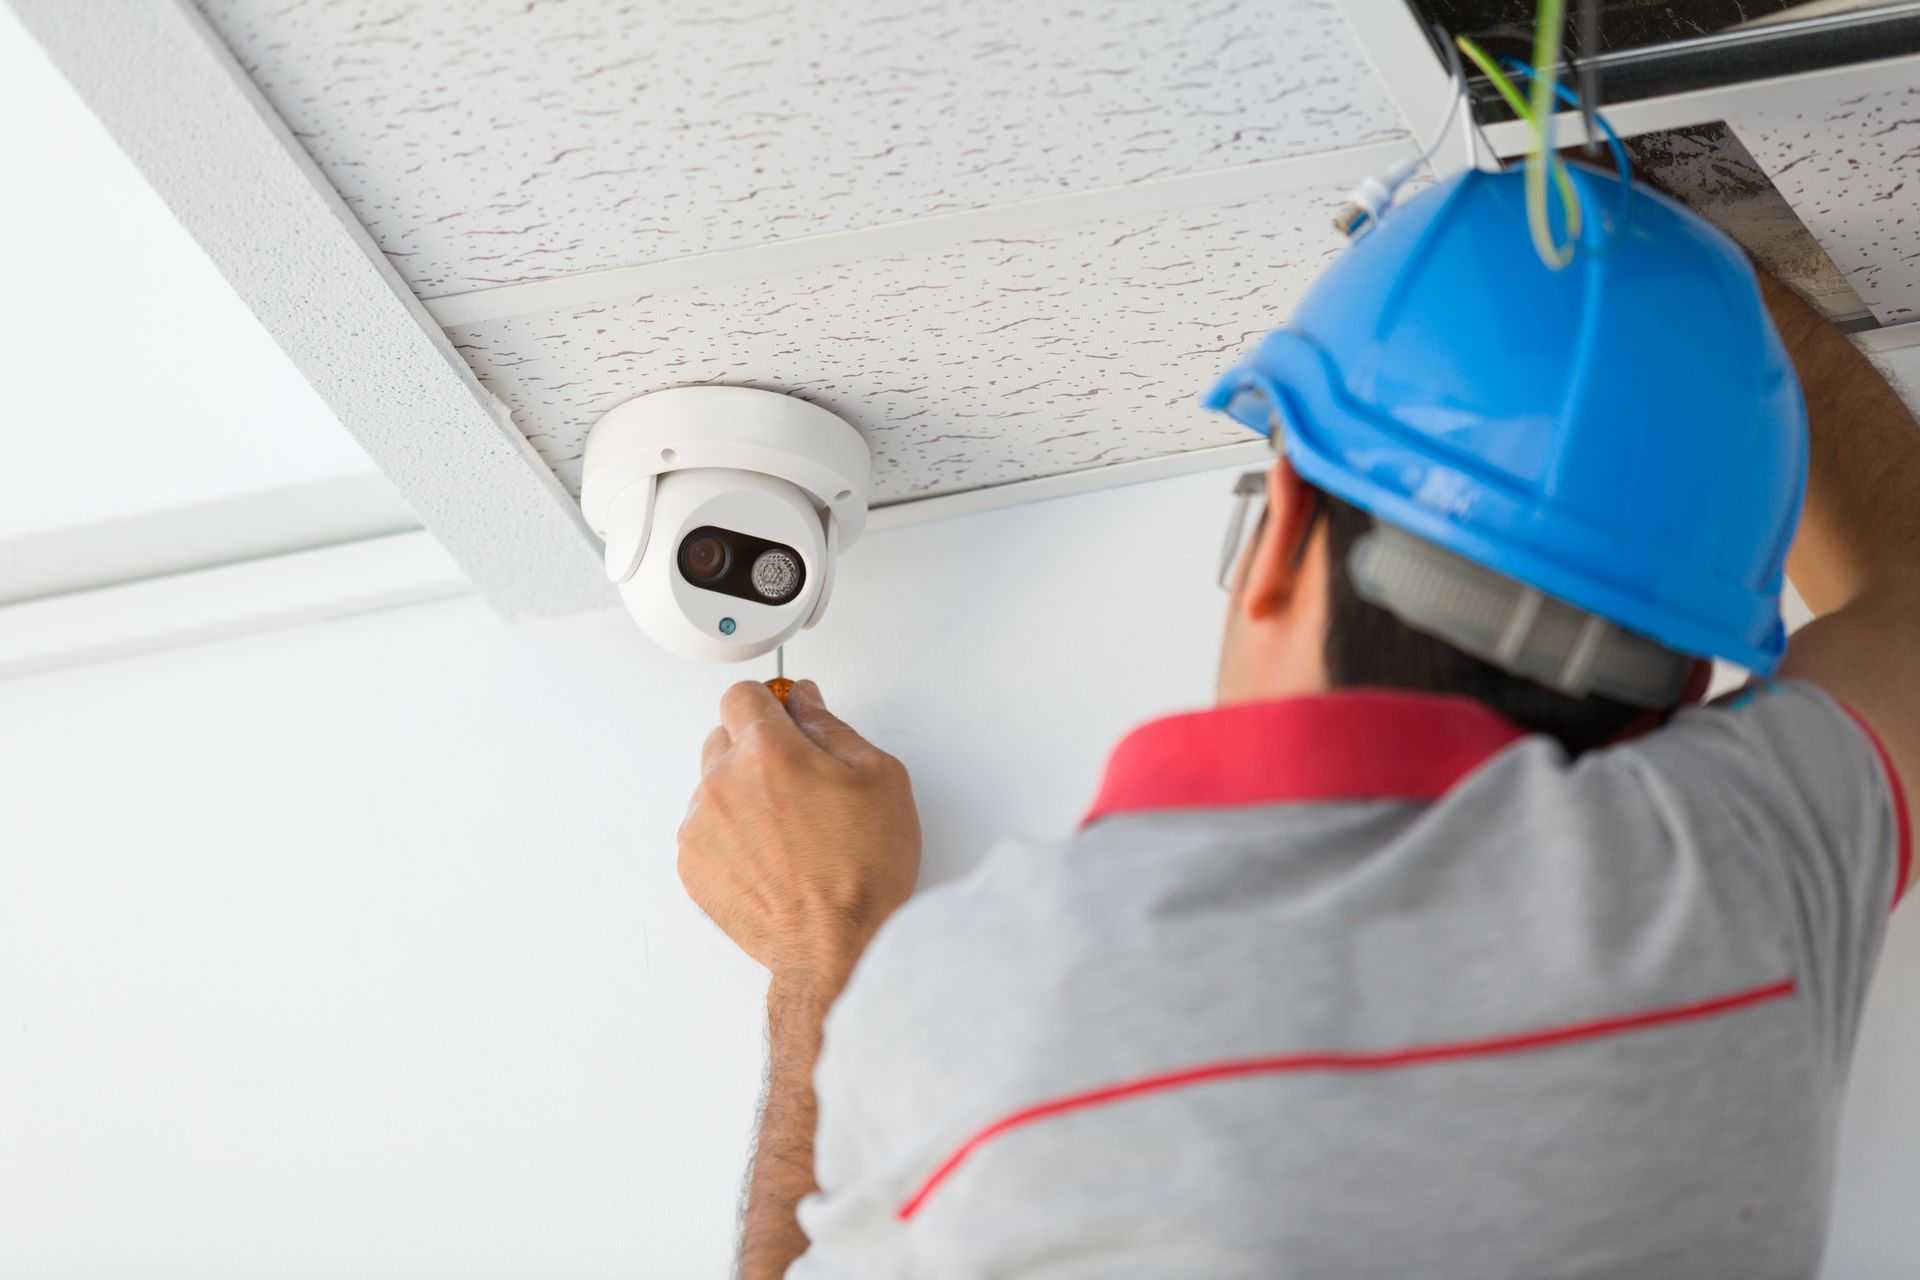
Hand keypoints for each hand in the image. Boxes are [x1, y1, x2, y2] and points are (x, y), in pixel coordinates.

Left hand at [678, 679, 921, 984]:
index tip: (786, 720)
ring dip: (741, 794)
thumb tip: (805, 703)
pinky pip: (704, 830)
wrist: (835, 947)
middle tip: (797, 783)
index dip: (769, 704)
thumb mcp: (879, 777)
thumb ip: (831, 727)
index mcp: (767, 751)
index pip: (742, 695)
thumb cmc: (862, 871)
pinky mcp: (692, 866)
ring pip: (712, 786)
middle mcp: (722, 783)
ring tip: (787, 832)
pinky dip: (730, 836)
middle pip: (722, 737)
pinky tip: (770, 858)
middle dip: (756, 749)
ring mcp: (700, 827)